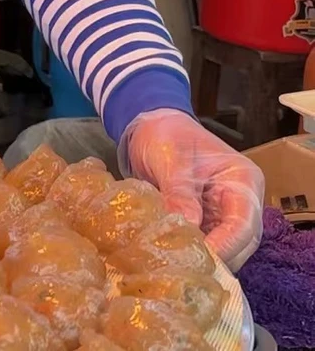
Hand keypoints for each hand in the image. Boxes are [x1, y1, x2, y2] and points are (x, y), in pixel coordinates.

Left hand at [119, 108, 263, 270]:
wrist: (150, 126)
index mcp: (243, 181)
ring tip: (176, 263)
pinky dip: (192, 251)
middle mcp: (240, 202)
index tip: (202, 260)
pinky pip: (205, 243)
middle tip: (185, 268)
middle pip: (239, 243)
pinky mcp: (206, 221)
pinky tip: (173, 256)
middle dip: (216, 257)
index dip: (225, 246)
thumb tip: (188, 226)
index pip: (244, 224)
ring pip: (224, 248)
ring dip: (203, 257)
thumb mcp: (172, 159)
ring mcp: (224, 214)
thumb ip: (180, 192)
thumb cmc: (167, 135)